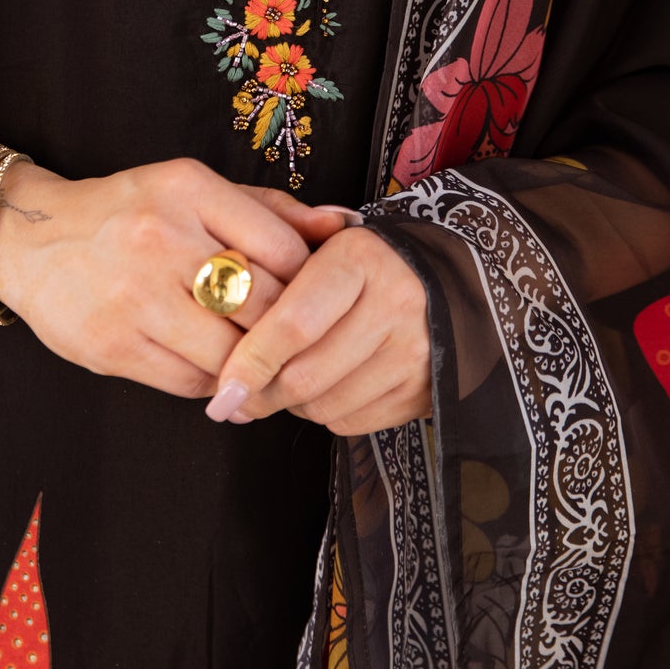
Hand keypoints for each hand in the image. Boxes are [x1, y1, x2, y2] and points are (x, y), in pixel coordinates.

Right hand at [0, 155, 346, 398]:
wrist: (34, 241)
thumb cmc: (130, 214)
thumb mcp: (194, 191)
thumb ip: (270, 211)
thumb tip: (344, 227)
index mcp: (187, 189)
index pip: (282, 248)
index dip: (307, 281)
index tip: (309, 294)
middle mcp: (161, 239)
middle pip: (262, 304)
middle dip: (286, 329)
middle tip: (296, 339)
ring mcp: (134, 296)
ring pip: (230, 352)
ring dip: (253, 362)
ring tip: (257, 357)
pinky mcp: (113, 346)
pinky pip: (190, 382)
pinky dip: (213, 381)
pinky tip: (213, 365)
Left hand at [203, 226, 431, 435]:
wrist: (445, 281)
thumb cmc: (361, 265)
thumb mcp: (319, 246)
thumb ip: (269, 278)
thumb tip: (225, 353)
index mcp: (360, 259)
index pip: (293, 322)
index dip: (252, 359)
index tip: (224, 384)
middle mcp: (395, 304)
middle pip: (305, 375)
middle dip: (262, 394)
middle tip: (239, 396)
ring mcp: (414, 351)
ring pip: (325, 405)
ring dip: (292, 404)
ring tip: (285, 380)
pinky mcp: (422, 390)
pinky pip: (352, 422)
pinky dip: (326, 413)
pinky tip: (326, 386)